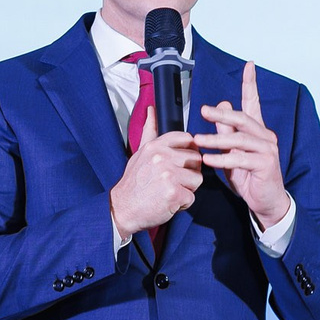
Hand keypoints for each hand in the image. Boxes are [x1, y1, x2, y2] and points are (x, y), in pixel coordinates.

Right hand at [110, 108, 203, 235]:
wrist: (122, 208)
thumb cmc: (133, 183)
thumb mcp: (140, 153)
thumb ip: (150, 132)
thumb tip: (151, 110)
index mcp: (156, 146)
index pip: (187, 139)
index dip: (189, 152)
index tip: (179, 163)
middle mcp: (162, 157)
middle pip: (196, 160)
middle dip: (188, 173)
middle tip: (171, 182)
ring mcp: (168, 175)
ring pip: (197, 179)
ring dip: (187, 189)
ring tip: (169, 192)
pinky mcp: (174, 193)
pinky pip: (191, 197)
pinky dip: (182, 204)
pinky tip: (168, 202)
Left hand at [194, 60, 290, 227]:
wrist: (264, 202)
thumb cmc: (248, 177)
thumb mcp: (231, 153)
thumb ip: (226, 132)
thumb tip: (220, 106)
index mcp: (257, 131)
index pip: (254, 103)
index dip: (251, 84)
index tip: (249, 66)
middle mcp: (265, 136)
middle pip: (243, 118)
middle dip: (222, 113)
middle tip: (203, 110)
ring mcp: (268, 150)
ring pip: (240, 138)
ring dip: (217, 139)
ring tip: (198, 140)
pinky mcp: (266, 164)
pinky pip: (241, 158)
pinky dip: (223, 158)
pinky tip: (209, 160)